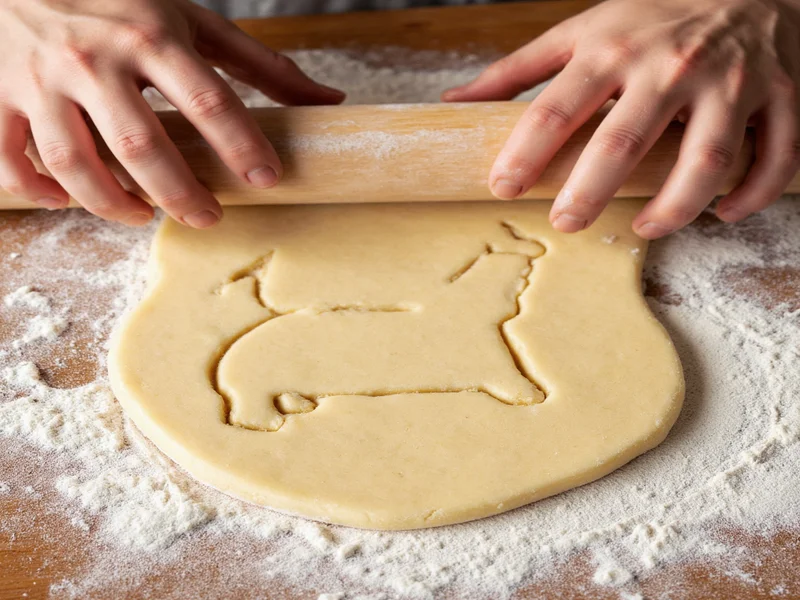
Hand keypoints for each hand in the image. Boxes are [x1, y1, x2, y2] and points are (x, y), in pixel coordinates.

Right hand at [0, 0, 343, 226]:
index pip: (208, 100)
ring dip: (113, 202)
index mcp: (151, 35)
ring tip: (144, 214)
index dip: (242, 146)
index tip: (268, 180)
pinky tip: (69, 201)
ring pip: (77, 162)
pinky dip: (40, 190)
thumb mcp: (192, 19)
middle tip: (209, 217)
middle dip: (181, 193)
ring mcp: (40, 79)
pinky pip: (12, 159)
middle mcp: (95, 58)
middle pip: (142, 146)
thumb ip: (258, 64)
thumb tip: (328, 100)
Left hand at [443, 0, 799, 238]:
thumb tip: (454, 101)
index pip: (555, 108)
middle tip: (565, 222)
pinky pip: (773, 157)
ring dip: (674, 207)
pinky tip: (723, 214)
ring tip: (645, 228)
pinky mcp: (781, 94)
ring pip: (706, 160)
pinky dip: (752, 193)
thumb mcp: (583, 29)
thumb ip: (518, 69)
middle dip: (587, 193)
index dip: (524, 155)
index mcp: (613, 49)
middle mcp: (669, 67)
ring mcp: (730, 81)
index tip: (502, 188)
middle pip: (623, 142)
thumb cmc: (653, 15)